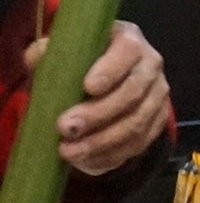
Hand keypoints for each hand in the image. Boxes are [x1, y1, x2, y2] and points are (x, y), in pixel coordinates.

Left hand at [26, 20, 169, 175]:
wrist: (107, 74)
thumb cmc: (83, 58)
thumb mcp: (63, 47)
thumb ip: (47, 51)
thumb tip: (37, 60)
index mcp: (130, 41)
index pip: (126, 53)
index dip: (110, 71)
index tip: (87, 88)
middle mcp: (151, 67)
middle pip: (132, 95)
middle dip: (98, 115)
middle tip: (66, 128)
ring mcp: (158, 97)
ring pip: (137, 124)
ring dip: (103, 142)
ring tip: (70, 152)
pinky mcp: (158, 122)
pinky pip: (139, 144)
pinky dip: (112, 156)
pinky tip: (87, 161)